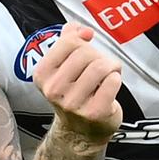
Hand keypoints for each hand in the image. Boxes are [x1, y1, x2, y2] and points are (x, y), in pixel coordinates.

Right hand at [34, 23, 123, 144]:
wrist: (80, 131)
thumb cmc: (75, 93)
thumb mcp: (63, 67)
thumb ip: (68, 40)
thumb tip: (78, 28)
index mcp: (42, 75)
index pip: (68, 42)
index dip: (83, 39)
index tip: (88, 44)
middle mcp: (54, 90)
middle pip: (85, 53)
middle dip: (99, 55)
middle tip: (101, 65)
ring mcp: (73, 104)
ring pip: (100, 66)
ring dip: (110, 66)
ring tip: (109, 74)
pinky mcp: (94, 113)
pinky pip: (112, 82)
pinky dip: (116, 79)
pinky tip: (111, 85)